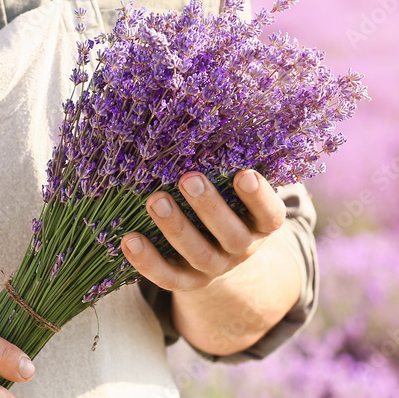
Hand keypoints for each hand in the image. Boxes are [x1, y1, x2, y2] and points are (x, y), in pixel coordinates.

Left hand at [119, 169, 300, 355]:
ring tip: (155, 200)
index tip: (245, 173)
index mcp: (261, 224)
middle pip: (231, 235)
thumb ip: (230, 163)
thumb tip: (208, 116)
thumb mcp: (235, 187)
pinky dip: (147, 261)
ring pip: (198, 254)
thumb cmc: (227, 201)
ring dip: (176, 227)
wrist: (220, 252)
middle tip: (189, 178)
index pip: (270, 214)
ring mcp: (214, 268)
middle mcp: (241, 248)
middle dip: (209, 207)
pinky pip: (168, 277)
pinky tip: (129, 239)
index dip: (259, 197)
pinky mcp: (187, 282)